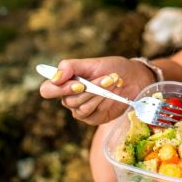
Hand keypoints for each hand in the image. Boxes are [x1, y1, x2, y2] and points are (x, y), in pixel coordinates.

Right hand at [38, 56, 156, 124]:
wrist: (134, 78)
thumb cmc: (111, 67)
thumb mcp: (92, 63)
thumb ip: (70, 66)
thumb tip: (55, 77)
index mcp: (65, 83)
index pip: (47, 90)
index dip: (58, 89)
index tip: (78, 83)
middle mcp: (69, 99)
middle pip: (69, 101)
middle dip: (92, 88)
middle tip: (109, 77)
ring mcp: (81, 111)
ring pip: (83, 108)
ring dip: (101, 94)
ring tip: (114, 82)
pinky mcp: (94, 119)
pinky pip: (95, 113)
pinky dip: (106, 102)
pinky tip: (115, 94)